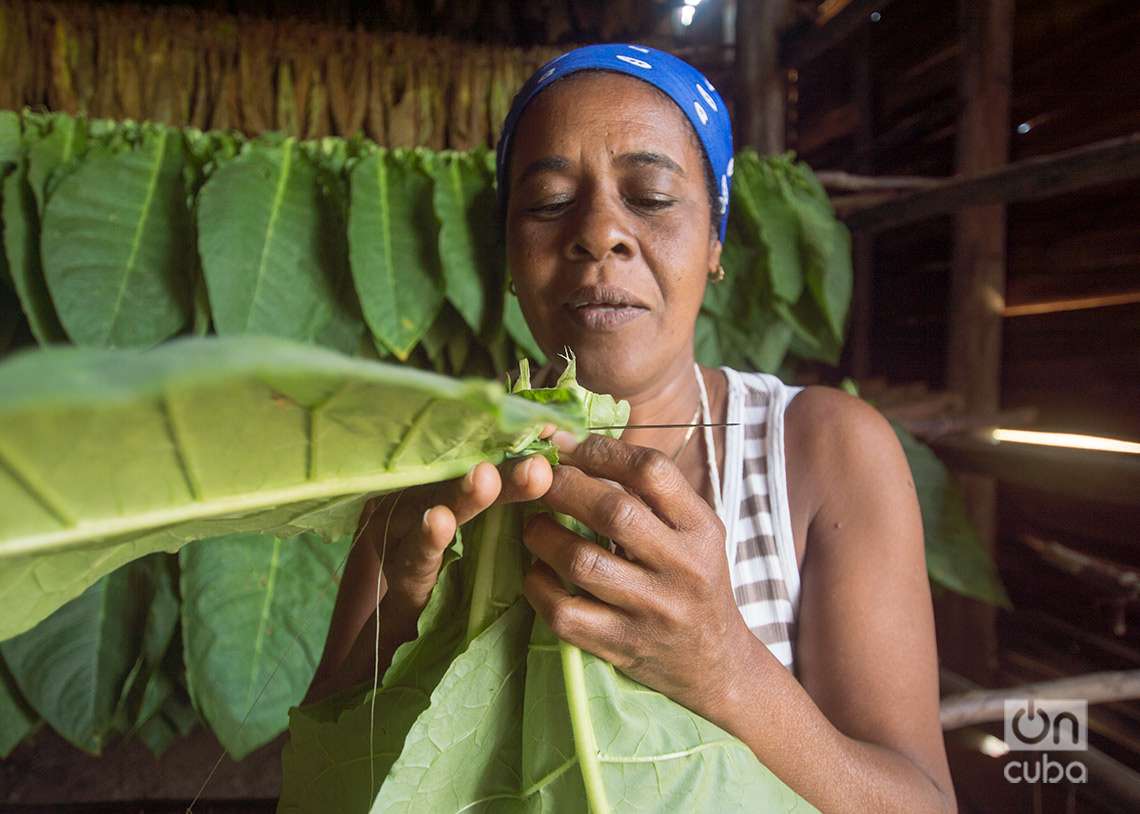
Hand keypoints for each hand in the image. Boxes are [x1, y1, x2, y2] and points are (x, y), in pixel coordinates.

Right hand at [361, 426, 556, 658]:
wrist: (423, 612)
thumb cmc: (463, 553)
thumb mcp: (489, 516)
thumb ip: (512, 484)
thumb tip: (556, 454)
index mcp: (441, 474)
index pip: (476, 448)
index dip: (510, 438)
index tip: (548, 430)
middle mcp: (419, 491)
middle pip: (460, 472)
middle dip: (498, 464)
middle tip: (534, 459)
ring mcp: (404, 528)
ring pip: (435, 504)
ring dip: (462, 494)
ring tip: (486, 477)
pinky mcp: (401, 567)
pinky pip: (416, 551)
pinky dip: (428, 536)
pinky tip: (439, 522)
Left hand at [522, 432, 752, 715]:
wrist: (715, 663)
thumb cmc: (694, 580)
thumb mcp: (695, 531)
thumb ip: (652, 493)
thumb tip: (579, 445)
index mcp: (701, 528)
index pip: (652, 471)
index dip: (601, 451)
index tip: (567, 446)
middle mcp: (682, 567)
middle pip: (614, 511)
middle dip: (563, 486)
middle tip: (536, 479)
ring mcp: (652, 610)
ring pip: (582, 562)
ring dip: (543, 535)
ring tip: (530, 524)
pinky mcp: (622, 646)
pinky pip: (566, 613)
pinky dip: (539, 587)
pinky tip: (536, 572)